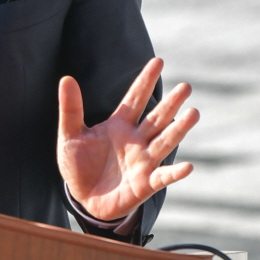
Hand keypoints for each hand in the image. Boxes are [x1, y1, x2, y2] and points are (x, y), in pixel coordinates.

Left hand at [57, 58, 196, 222]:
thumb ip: (71, 108)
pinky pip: (162, 177)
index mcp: (119, 125)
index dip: (145, 80)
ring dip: (179, 129)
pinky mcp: (145, 184)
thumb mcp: (70, 134)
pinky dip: (174, 173)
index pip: (135, 98)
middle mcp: (136, 140)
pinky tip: (187, 166)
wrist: (83, 198)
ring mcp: (143, 161)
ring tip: (193, 113)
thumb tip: (66, 78)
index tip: (158, 60)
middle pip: (156, 118)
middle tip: (185, 87)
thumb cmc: (78, 164)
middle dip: (170, 103)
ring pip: (164, 142)